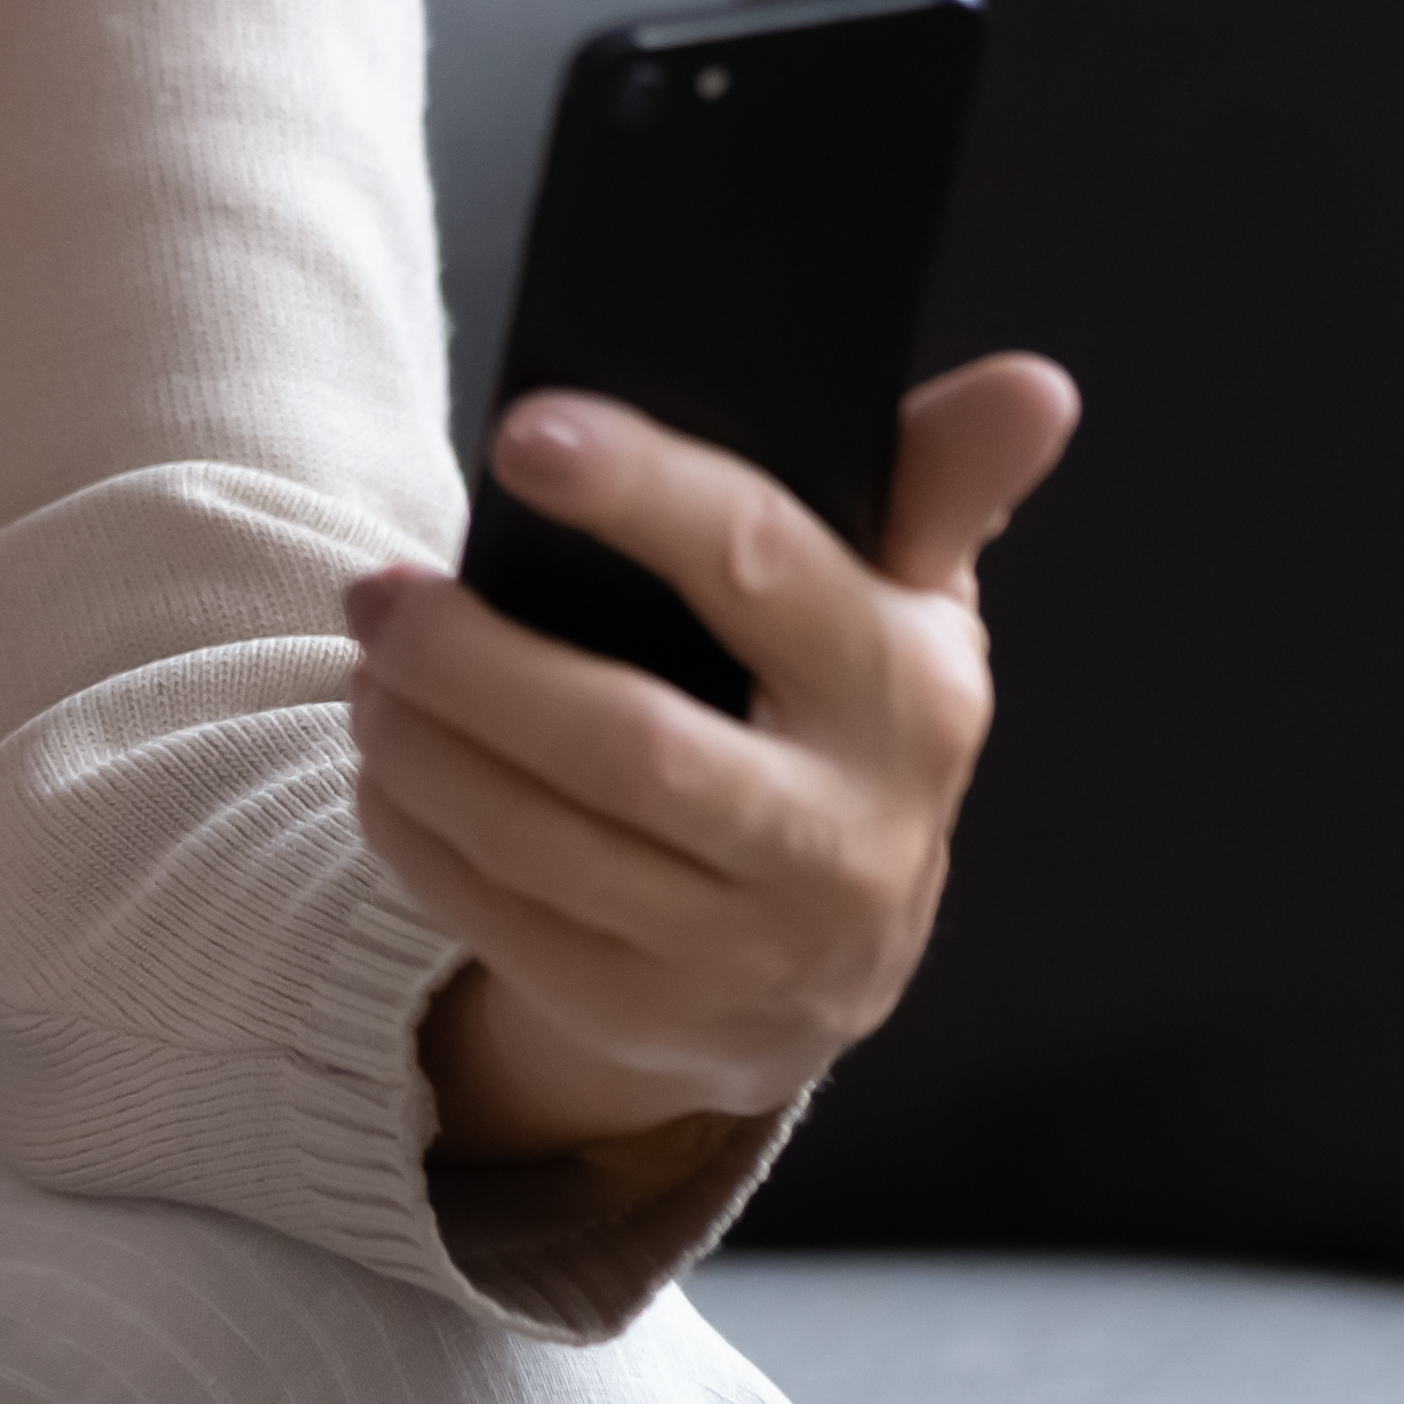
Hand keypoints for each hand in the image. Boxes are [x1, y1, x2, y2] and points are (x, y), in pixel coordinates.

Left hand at [344, 357, 1081, 1159]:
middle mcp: (844, 837)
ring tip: (370, 669)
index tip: (521, 430)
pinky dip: (418, 834)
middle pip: (630, 743)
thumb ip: (941, 484)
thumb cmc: (841, 725)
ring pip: (545, 842)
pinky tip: (388, 770)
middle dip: (476, 661)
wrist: (825, 964)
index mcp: (911, 697)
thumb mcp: (909, 605)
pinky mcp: (653, 1016)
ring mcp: (748, 946)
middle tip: (378, 593)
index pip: (765, 570)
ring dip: (424, 746)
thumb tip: (1034, 387)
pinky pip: (501, 922)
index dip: (643, 495)